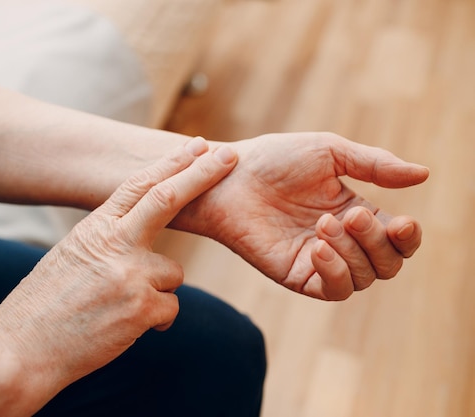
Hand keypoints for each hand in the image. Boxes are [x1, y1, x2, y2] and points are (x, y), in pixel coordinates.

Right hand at [0, 137, 237, 390]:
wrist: (20, 351)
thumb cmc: (42, 306)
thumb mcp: (70, 256)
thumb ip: (107, 240)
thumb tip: (140, 236)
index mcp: (94, 227)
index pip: (138, 185)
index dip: (170, 163)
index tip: (194, 146)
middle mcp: (115, 243)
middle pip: (168, 199)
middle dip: (202, 174)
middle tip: (229, 155)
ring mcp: (130, 274)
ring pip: (172, 272)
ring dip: (156, 290)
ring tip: (117, 308)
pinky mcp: (142, 308)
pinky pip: (170, 307)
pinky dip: (154, 320)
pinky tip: (122, 328)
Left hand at [173, 132, 428, 300]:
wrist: (228, 176)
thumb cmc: (274, 160)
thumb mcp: (330, 153)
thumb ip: (374, 164)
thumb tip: (424, 174)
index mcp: (355, 212)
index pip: (397, 238)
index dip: (408, 237)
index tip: (404, 222)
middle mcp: (341, 241)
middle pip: (387, 263)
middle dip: (378, 241)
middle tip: (351, 214)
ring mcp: (318, 260)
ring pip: (364, 278)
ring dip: (354, 253)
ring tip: (325, 223)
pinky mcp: (295, 274)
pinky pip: (331, 290)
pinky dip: (335, 272)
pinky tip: (319, 247)